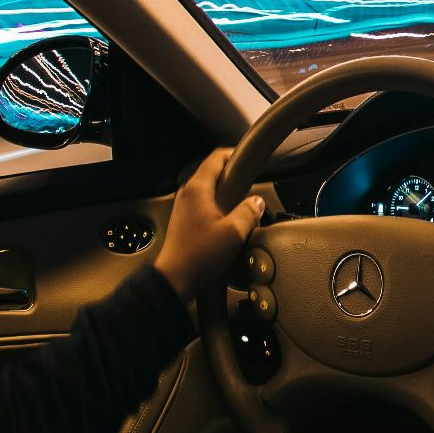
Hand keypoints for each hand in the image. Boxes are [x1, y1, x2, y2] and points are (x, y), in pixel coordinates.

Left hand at [153, 149, 265, 297]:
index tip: (250, 158)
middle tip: (252, 184)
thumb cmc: (199, 257)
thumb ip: (249, 212)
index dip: (235, 154)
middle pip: (213, 172)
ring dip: (228, 193)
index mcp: (197, 190)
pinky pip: (206, 204)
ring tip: (243, 205)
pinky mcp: (185, 220)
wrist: (176, 279)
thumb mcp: (234, 233)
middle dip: (234, 176)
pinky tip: (230, 222)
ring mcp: (184, 207)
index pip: (216, 158)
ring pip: (210, 189)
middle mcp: (187, 194)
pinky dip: (220, 206)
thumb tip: (257, 202)